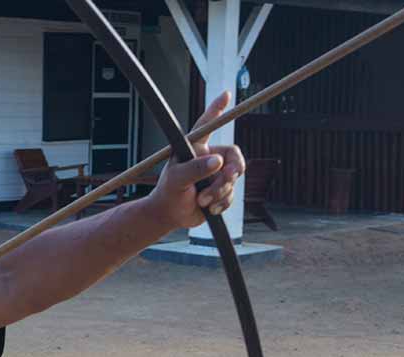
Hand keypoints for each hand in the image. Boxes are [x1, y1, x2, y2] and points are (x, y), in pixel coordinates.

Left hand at [143, 91, 246, 229]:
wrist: (171, 215)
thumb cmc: (169, 192)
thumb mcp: (178, 179)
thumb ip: (196, 169)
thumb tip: (218, 162)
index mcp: (196, 147)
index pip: (207, 125)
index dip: (216, 109)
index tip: (226, 94)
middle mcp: (210, 157)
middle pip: (234, 157)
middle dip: (232, 172)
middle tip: (228, 178)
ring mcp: (217, 174)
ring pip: (233, 180)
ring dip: (220, 192)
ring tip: (202, 201)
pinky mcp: (222, 190)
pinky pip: (232, 194)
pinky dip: (222, 203)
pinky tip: (209, 208)